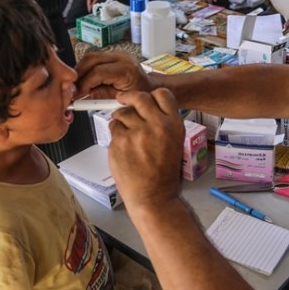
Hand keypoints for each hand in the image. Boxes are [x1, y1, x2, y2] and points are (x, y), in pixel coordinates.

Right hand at [75, 52, 159, 98]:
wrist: (150, 86)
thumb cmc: (140, 94)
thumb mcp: (120, 99)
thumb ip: (101, 95)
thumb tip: (83, 95)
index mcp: (125, 70)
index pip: (97, 72)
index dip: (84, 83)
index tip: (77, 93)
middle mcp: (121, 58)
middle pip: (91, 59)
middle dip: (78, 74)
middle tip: (73, 88)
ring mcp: (117, 54)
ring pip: (90, 57)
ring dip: (81, 70)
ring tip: (78, 85)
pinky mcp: (113, 55)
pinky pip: (95, 58)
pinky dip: (87, 68)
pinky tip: (85, 80)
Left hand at [108, 89, 184, 208]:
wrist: (153, 195)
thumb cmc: (163, 171)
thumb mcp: (174, 141)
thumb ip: (163, 121)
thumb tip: (145, 106)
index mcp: (174, 124)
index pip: (162, 94)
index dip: (150, 95)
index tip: (142, 99)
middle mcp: (157, 125)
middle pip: (139, 97)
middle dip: (129, 98)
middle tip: (123, 101)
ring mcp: (137, 133)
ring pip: (122, 113)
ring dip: (121, 120)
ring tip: (127, 136)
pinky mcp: (120, 141)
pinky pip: (113, 127)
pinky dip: (116, 135)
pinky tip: (124, 148)